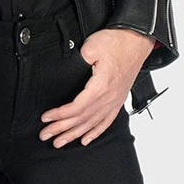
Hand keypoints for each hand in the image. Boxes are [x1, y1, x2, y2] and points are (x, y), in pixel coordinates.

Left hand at [39, 27, 157, 147]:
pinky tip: (86, 139)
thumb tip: (65, 70)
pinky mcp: (118, 99)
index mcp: (101, 86)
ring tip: (60, 142)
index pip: (76, 108)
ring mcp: (114, 100)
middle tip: (46, 135)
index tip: (46, 118)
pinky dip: (95, 132)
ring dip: (74, 134)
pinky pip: (106, 121)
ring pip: (92, 123)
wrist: (137, 41)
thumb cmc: (118, 42)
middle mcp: (109, 97)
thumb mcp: (93, 47)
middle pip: (82, 119)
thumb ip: (78, 60)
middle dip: (62, 129)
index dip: (59, 115)